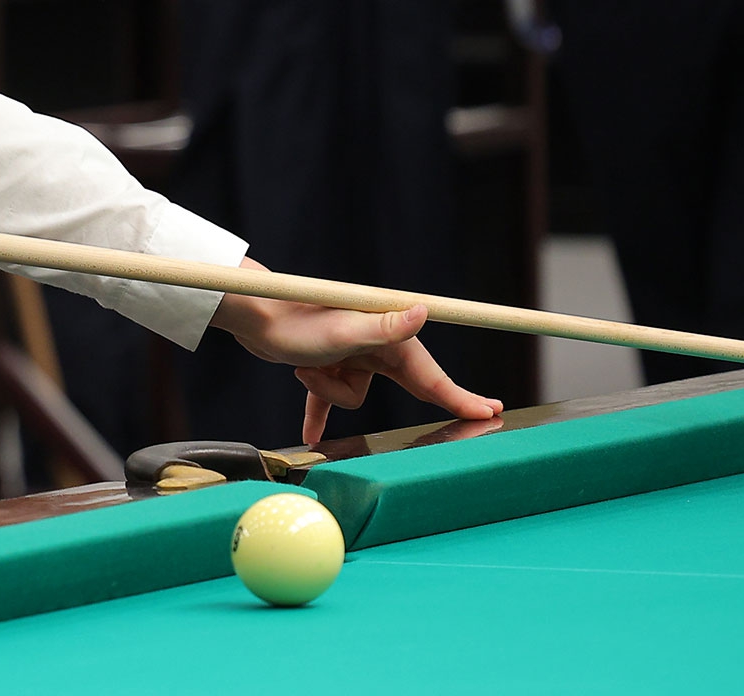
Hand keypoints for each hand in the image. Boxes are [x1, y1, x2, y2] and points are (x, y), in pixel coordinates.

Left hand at [211, 260, 502, 443]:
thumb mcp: (343, 331)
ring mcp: (350, 355)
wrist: (252, 315)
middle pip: (409, 383)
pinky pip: (330, 398)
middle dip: (432, 398)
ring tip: (305, 369)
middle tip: (476, 417)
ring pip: (355, 398)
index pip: (431, 373)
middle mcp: (373, 343)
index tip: (491, 409)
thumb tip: (421, 310)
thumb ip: (384, 328)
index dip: (461, 394)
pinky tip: (312, 433)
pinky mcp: (326, 364)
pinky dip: (319, 410)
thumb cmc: (296, 322)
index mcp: (385, 335)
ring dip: (329, 392)